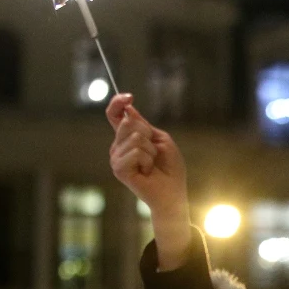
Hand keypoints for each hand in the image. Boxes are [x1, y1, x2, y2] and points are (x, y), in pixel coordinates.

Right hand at [106, 94, 191, 265]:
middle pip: (128, 123)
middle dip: (149, 135)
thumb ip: (144, 126)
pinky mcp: (118, 169)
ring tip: (152, 164)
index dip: (118, 103)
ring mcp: (116, 158)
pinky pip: (135, 152)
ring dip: (151, 150)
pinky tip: (147, 171)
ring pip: (135, 138)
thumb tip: (128, 111)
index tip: (129, 96)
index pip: (115, 116)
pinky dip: (147, 160)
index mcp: (127, 138)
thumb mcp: (161, 140)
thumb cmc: (169, 167)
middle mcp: (118, 146)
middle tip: (154, 152)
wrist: (172, 192)